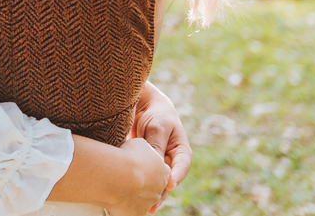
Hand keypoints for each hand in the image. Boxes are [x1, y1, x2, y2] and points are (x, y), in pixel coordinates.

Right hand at [105, 138, 170, 215]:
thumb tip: (142, 150)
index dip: (148, 167)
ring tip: (117, 183)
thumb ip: (146, 150)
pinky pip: (129, 209)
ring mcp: (148, 203)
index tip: (138, 163)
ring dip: (131, 192)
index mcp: (164, 172)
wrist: (118, 175)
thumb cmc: (130, 156)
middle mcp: (159, 189)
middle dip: (141, 181)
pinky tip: (113, 194)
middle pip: (151, 186)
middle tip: (126, 174)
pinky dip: (123, 203)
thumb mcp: (141, 145)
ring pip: (140, 198)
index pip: (161, 171)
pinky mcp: (136, 213)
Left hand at [132, 82, 191, 197]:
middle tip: (153, 204)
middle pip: (168, 181)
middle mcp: (171, 162)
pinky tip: (133, 198)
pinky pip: (145, 179)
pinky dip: (140, 188)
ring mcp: (159, 166)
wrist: (144, 108)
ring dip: (150, 195)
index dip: (176, 176)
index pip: (181, 166)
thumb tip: (153, 163)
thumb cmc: (156, 115)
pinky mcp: (146, 167)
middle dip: (161, 193)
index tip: (169, 184)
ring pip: (156, 184)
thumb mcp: (158, 126)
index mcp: (181, 152)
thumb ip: (157, 144)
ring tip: (145, 208)